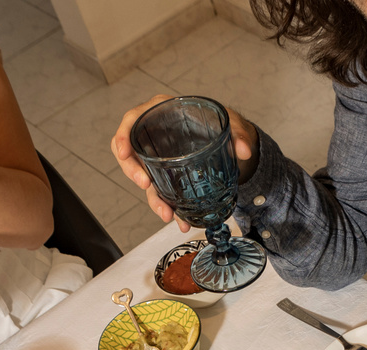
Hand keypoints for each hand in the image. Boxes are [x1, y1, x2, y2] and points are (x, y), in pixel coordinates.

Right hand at [110, 98, 259, 227]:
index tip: (124, 153)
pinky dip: (167, 207)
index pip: (132, 120)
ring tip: (167, 214)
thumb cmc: (219, 121)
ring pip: (143, 179)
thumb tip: (243, 150)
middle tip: (146, 186)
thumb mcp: (229, 121)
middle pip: (130, 153)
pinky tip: (177, 219)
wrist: (226, 140)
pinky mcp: (164, 176)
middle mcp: (154, 135)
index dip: (123, 137)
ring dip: (153, 199)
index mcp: (162, 112)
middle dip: (133, 172)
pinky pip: (158, 192)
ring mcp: (157, 157)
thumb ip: (237, 132)